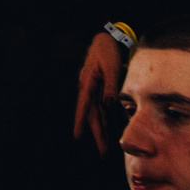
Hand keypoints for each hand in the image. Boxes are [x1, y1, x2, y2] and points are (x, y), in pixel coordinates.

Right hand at [74, 32, 124, 152]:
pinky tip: (111, 128)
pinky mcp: (102, 88)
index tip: (77, 136)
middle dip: (96, 133)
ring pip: (97, 113)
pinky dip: (107, 118)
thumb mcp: (112, 66)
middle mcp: (89, 89)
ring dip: (101, 129)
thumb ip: (111, 86)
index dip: (80, 122)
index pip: (84, 107)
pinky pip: (104, 107)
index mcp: (88, 84)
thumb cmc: (108, 51)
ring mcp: (95, 89)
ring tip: (104, 146)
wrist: (107, 38)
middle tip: (102, 152)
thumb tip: (108, 104)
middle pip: (91, 115)